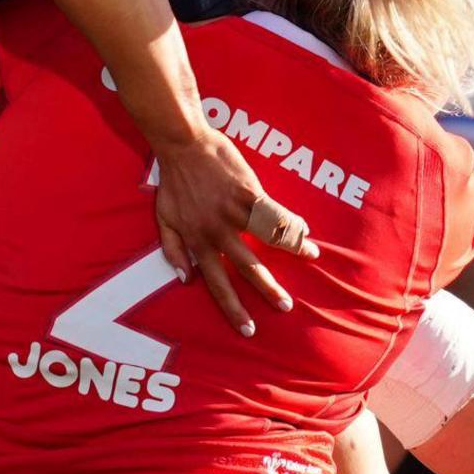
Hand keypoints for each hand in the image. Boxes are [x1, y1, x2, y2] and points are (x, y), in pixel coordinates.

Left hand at [147, 128, 317, 336]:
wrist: (182, 144)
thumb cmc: (172, 180)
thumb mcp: (162, 219)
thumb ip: (172, 250)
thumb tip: (186, 279)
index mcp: (198, 241)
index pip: (216, 283)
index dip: (233, 308)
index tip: (248, 329)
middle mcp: (217, 231)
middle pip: (247, 268)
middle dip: (268, 290)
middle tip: (286, 307)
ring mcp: (234, 211)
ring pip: (267, 239)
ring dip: (291, 250)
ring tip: (311, 258)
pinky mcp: (248, 191)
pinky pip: (274, 212)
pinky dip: (291, 222)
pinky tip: (305, 228)